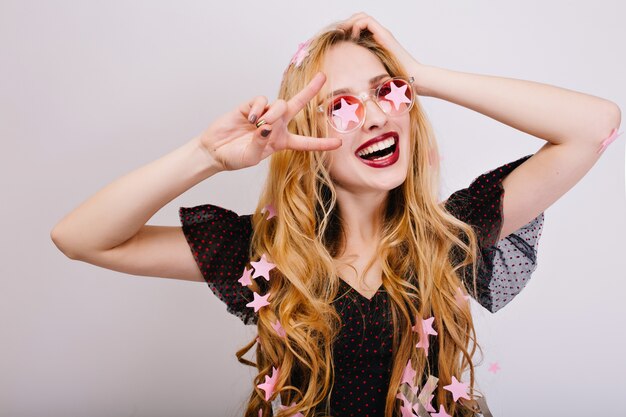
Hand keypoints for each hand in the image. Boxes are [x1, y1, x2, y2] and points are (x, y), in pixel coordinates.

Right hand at [197, 72, 341, 171]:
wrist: (214, 151)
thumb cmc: (235, 157)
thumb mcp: (251, 157)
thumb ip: (261, 143)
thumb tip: (266, 126)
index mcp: (281, 141)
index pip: (306, 142)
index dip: (322, 143)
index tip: (338, 144)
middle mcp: (276, 125)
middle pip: (298, 105)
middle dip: (310, 90)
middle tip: (323, 76)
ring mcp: (264, 114)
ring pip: (280, 104)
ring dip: (273, 113)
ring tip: (259, 125)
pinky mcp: (250, 106)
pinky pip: (261, 101)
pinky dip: (258, 108)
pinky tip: (249, 118)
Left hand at [338, 13, 423, 81]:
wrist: (412, 77)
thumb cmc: (395, 78)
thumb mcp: (372, 71)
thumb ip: (363, 66)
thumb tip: (348, 74)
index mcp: (376, 41)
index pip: (359, 26)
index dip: (347, 28)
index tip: (337, 38)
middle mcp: (379, 34)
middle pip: (359, 18)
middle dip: (346, 23)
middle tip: (337, 33)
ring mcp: (382, 34)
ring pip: (362, 16)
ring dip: (350, 22)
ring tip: (342, 33)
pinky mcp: (384, 35)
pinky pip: (367, 21)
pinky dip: (357, 26)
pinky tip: (353, 37)